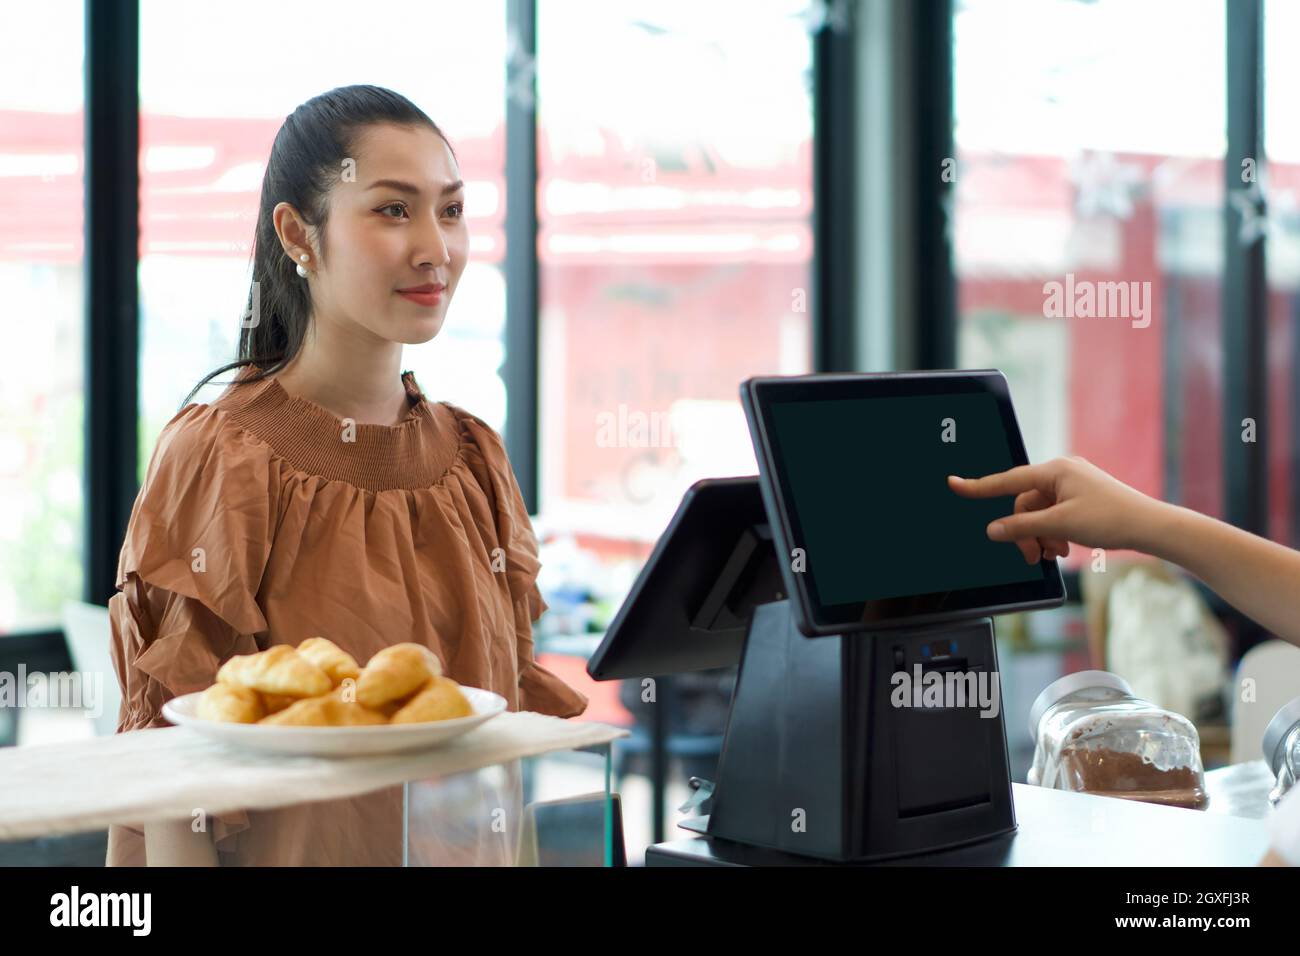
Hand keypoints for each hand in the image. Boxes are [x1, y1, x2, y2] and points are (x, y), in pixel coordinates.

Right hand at [947, 456, 1160, 563]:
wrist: (1151, 527)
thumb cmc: (1112, 519)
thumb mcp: (1061, 525)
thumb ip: (1022, 527)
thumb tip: (994, 530)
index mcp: (1055, 470)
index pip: (1008, 480)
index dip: (979, 486)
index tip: (954, 484)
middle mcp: (1062, 474)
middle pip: (1024, 505)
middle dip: (1026, 532)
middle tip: (1033, 556)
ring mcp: (1072, 486)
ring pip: (1039, 514)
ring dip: (1041, 536)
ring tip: (1054, 553)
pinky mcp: (1080, 499)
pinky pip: (1054, 516)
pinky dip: (1053, 533)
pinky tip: (1063, 548)